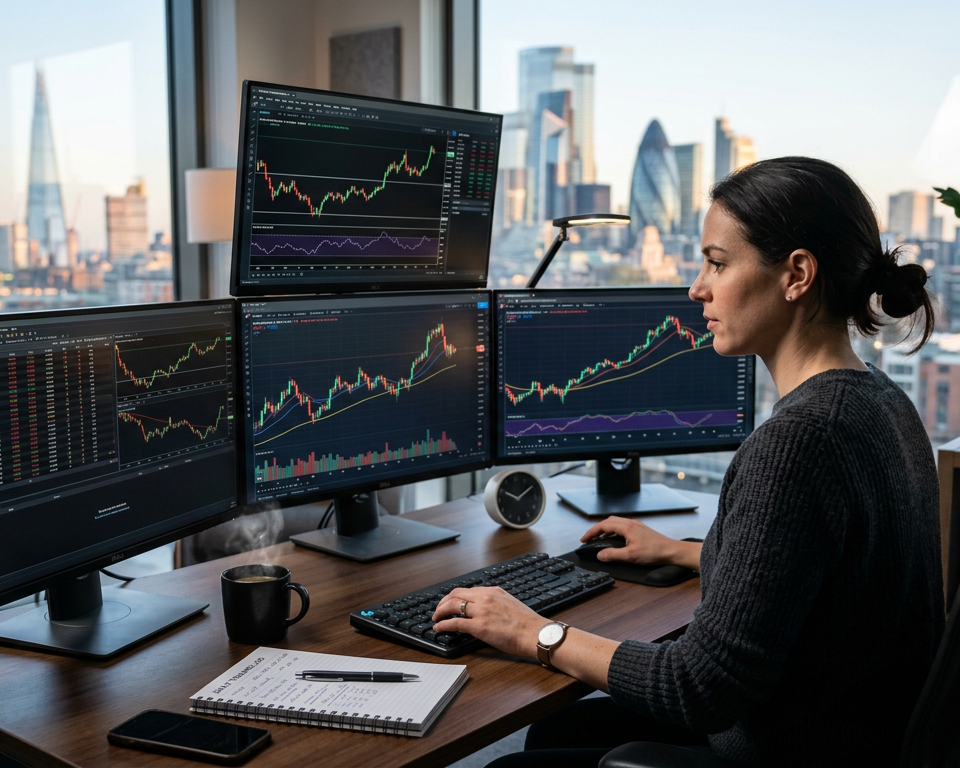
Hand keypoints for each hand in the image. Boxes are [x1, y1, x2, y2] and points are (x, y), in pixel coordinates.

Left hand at [432, 587, 544, 658]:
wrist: (535, 633)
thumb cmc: (527, 624)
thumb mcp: (510, 604)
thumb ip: (495, 603)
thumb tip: (485, 610)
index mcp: (493, 591)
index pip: (467, 590)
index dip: (454, 596)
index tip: (449, 602)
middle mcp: (485, 597)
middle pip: (456, 594)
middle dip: (443, 601)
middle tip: (438, 610)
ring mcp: (482, 611)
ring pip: (453, 605)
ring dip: (440, 611)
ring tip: (436, 618)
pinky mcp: (480, 626)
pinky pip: (455, 623)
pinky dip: (443, 624)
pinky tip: (439, 627)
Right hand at [580, 516, 695, 567]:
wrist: (672, 551)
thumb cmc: (654, 552)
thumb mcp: (630, 556)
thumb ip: (612, 555)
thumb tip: (599, 554)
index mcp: (626, 527)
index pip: (603, 525)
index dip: (591, 532)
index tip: (584, 539)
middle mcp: (630, 523)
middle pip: (608, 522)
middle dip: (597, 529)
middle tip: (589, 538)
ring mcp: (636, 526)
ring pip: (616, 523)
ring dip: (605, 530)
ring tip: (599, 539)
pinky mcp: (640, 530)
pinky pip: (622, 527)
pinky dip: (614, 532)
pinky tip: (615, 540)